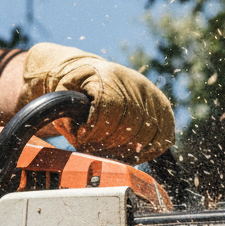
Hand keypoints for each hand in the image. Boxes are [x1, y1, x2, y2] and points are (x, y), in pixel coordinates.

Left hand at [19, 43, 174, 163]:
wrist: (90, 72)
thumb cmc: (73, 88)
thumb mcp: (60, 94)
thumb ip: (64, 110)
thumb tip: (74, 130)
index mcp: (107, 77)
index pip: (109, 112)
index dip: (95, 133)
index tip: (83, 141)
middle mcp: (134, 83)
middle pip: (130, 126)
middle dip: (111, 145)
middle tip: (96, 151)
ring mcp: (150, 94)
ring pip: (148, 132)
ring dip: (129, 150)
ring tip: (112, 153)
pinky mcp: (161, 105)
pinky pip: (164, 132)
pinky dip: (151, 148)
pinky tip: (134, 153)